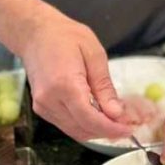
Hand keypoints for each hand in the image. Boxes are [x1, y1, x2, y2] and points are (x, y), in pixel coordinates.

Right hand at [21, 5, 133, 143]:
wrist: (35, 33)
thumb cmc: (65, 36)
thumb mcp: (94, 54)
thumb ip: (104, 86)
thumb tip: (116, 113)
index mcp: (64, 84)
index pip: (90, 119)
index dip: (111, 129)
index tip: (128, 130)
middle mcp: (50, 100)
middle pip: (83, 129)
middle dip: (106, 131)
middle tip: (126, 124)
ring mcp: (43, 106)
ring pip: (74, 131)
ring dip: (96, 130)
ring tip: (114, 120)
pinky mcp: (41, 108)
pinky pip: (66, 125)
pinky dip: (83, 124)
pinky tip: (96, 114)